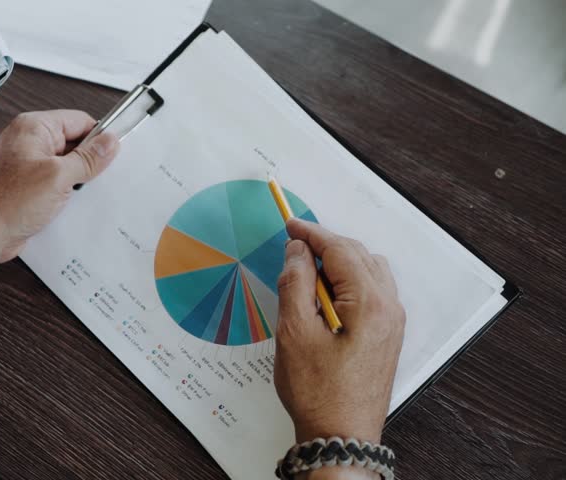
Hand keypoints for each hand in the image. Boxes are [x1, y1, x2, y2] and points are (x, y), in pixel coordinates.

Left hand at [0, 110, 118, 271]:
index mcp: (32, 128)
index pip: (79, 121)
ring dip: (77, 181)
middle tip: (97, 178)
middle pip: (73, 143)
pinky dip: (65, 193)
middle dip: (88, 162)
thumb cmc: (5, 205)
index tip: (115, 153)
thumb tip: (109, 143)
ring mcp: (25, 164)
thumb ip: (87, 158)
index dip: (99, 137)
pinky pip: (54, 183)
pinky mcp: (25, 185)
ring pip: (65, 165)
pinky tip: (68, 206)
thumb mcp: (58, 177)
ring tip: (78, 194)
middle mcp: (27, 142)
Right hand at [274, 218, 404, 443]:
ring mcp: (392, 323)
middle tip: (293, 249)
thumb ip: (296, 282)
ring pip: (368, 272)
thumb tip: (298, 250)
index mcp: (369, 303)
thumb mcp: (294, 332)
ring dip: (339, 264)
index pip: (341, 250)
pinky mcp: (388, 336)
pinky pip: (372, 293)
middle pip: (358, 256)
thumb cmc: (317, 391)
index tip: (290, 224)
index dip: (312, 233)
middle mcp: (389, 308)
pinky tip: (325, 299)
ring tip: (306, 277)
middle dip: (325, 246)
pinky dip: (349, 283)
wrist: (341, 435)